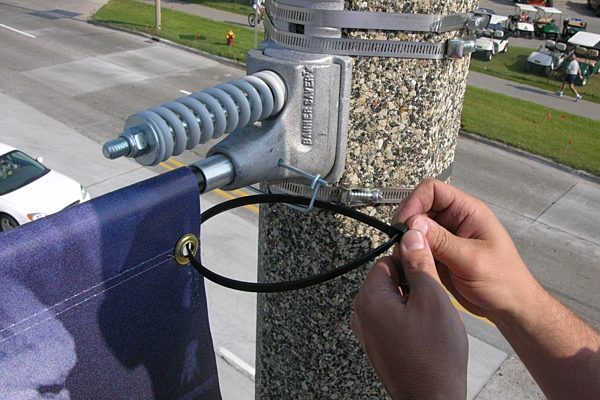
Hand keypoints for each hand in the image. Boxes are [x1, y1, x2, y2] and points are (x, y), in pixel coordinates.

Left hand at [352, 229, 467, 399]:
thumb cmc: (434, 358)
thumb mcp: (432, 299)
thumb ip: (420, 264)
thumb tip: (412, 237)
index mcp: (369, 299)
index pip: (386, 260)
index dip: (411, 261)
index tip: (429, 269)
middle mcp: (362, 315)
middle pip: (388, 279)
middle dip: (413, 283)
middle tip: (435, 299)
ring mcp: (369, 332)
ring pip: (393, 300)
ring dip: (414, 302)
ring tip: (433, 320)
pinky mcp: (379, 345)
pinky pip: (393, 319)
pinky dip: (410, 320)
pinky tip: (427, 333)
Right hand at [393, 179, 541, 320]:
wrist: (508, 308)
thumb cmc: (504, 282)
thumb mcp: (472, 260)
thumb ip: (442, 241)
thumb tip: (414, 224)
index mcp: (468, 212)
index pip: (432, 190)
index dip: (414, 202)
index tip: (404, 224)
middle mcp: (455, 221)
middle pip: (419, 208)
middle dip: (407, 224)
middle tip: (402, 244)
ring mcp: (445, 238)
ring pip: (415, 229)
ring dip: (407, 242)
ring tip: (407, 259)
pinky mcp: (439, 254)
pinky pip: (417, 247)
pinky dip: (410, 255)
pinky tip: (412, 267)